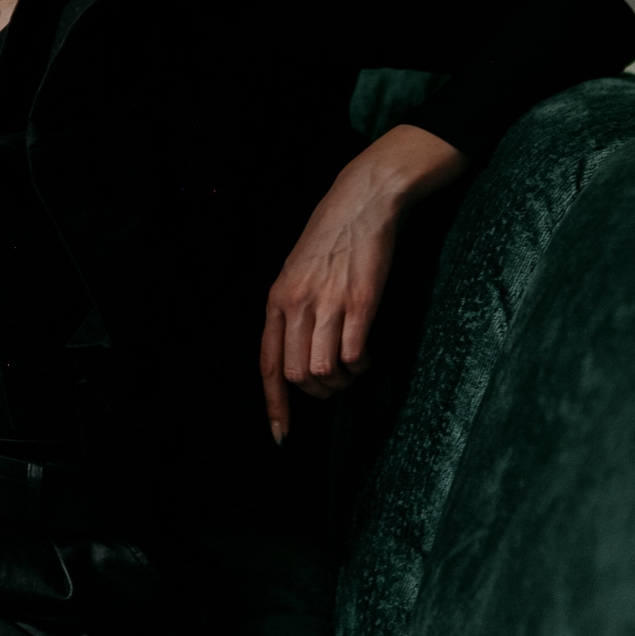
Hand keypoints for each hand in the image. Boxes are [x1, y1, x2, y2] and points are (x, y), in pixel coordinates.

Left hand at [259, 124, 466, 443]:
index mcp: (277, 300)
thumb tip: (296, 355)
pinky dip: (361, 364)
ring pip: (324, 371)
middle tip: (336, 381)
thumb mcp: (295, 271)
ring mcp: (327, 304)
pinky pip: (354, 355)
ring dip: (342, 380)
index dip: (275, 405)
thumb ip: (291, 310)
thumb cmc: (331, 237)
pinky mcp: (360, 302)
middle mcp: (296, 305)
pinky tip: (366, 352)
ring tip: (353, 364)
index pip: (268, 365)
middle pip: (297, 375)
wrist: (362, 201)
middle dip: (318, 391)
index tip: (282, 434)